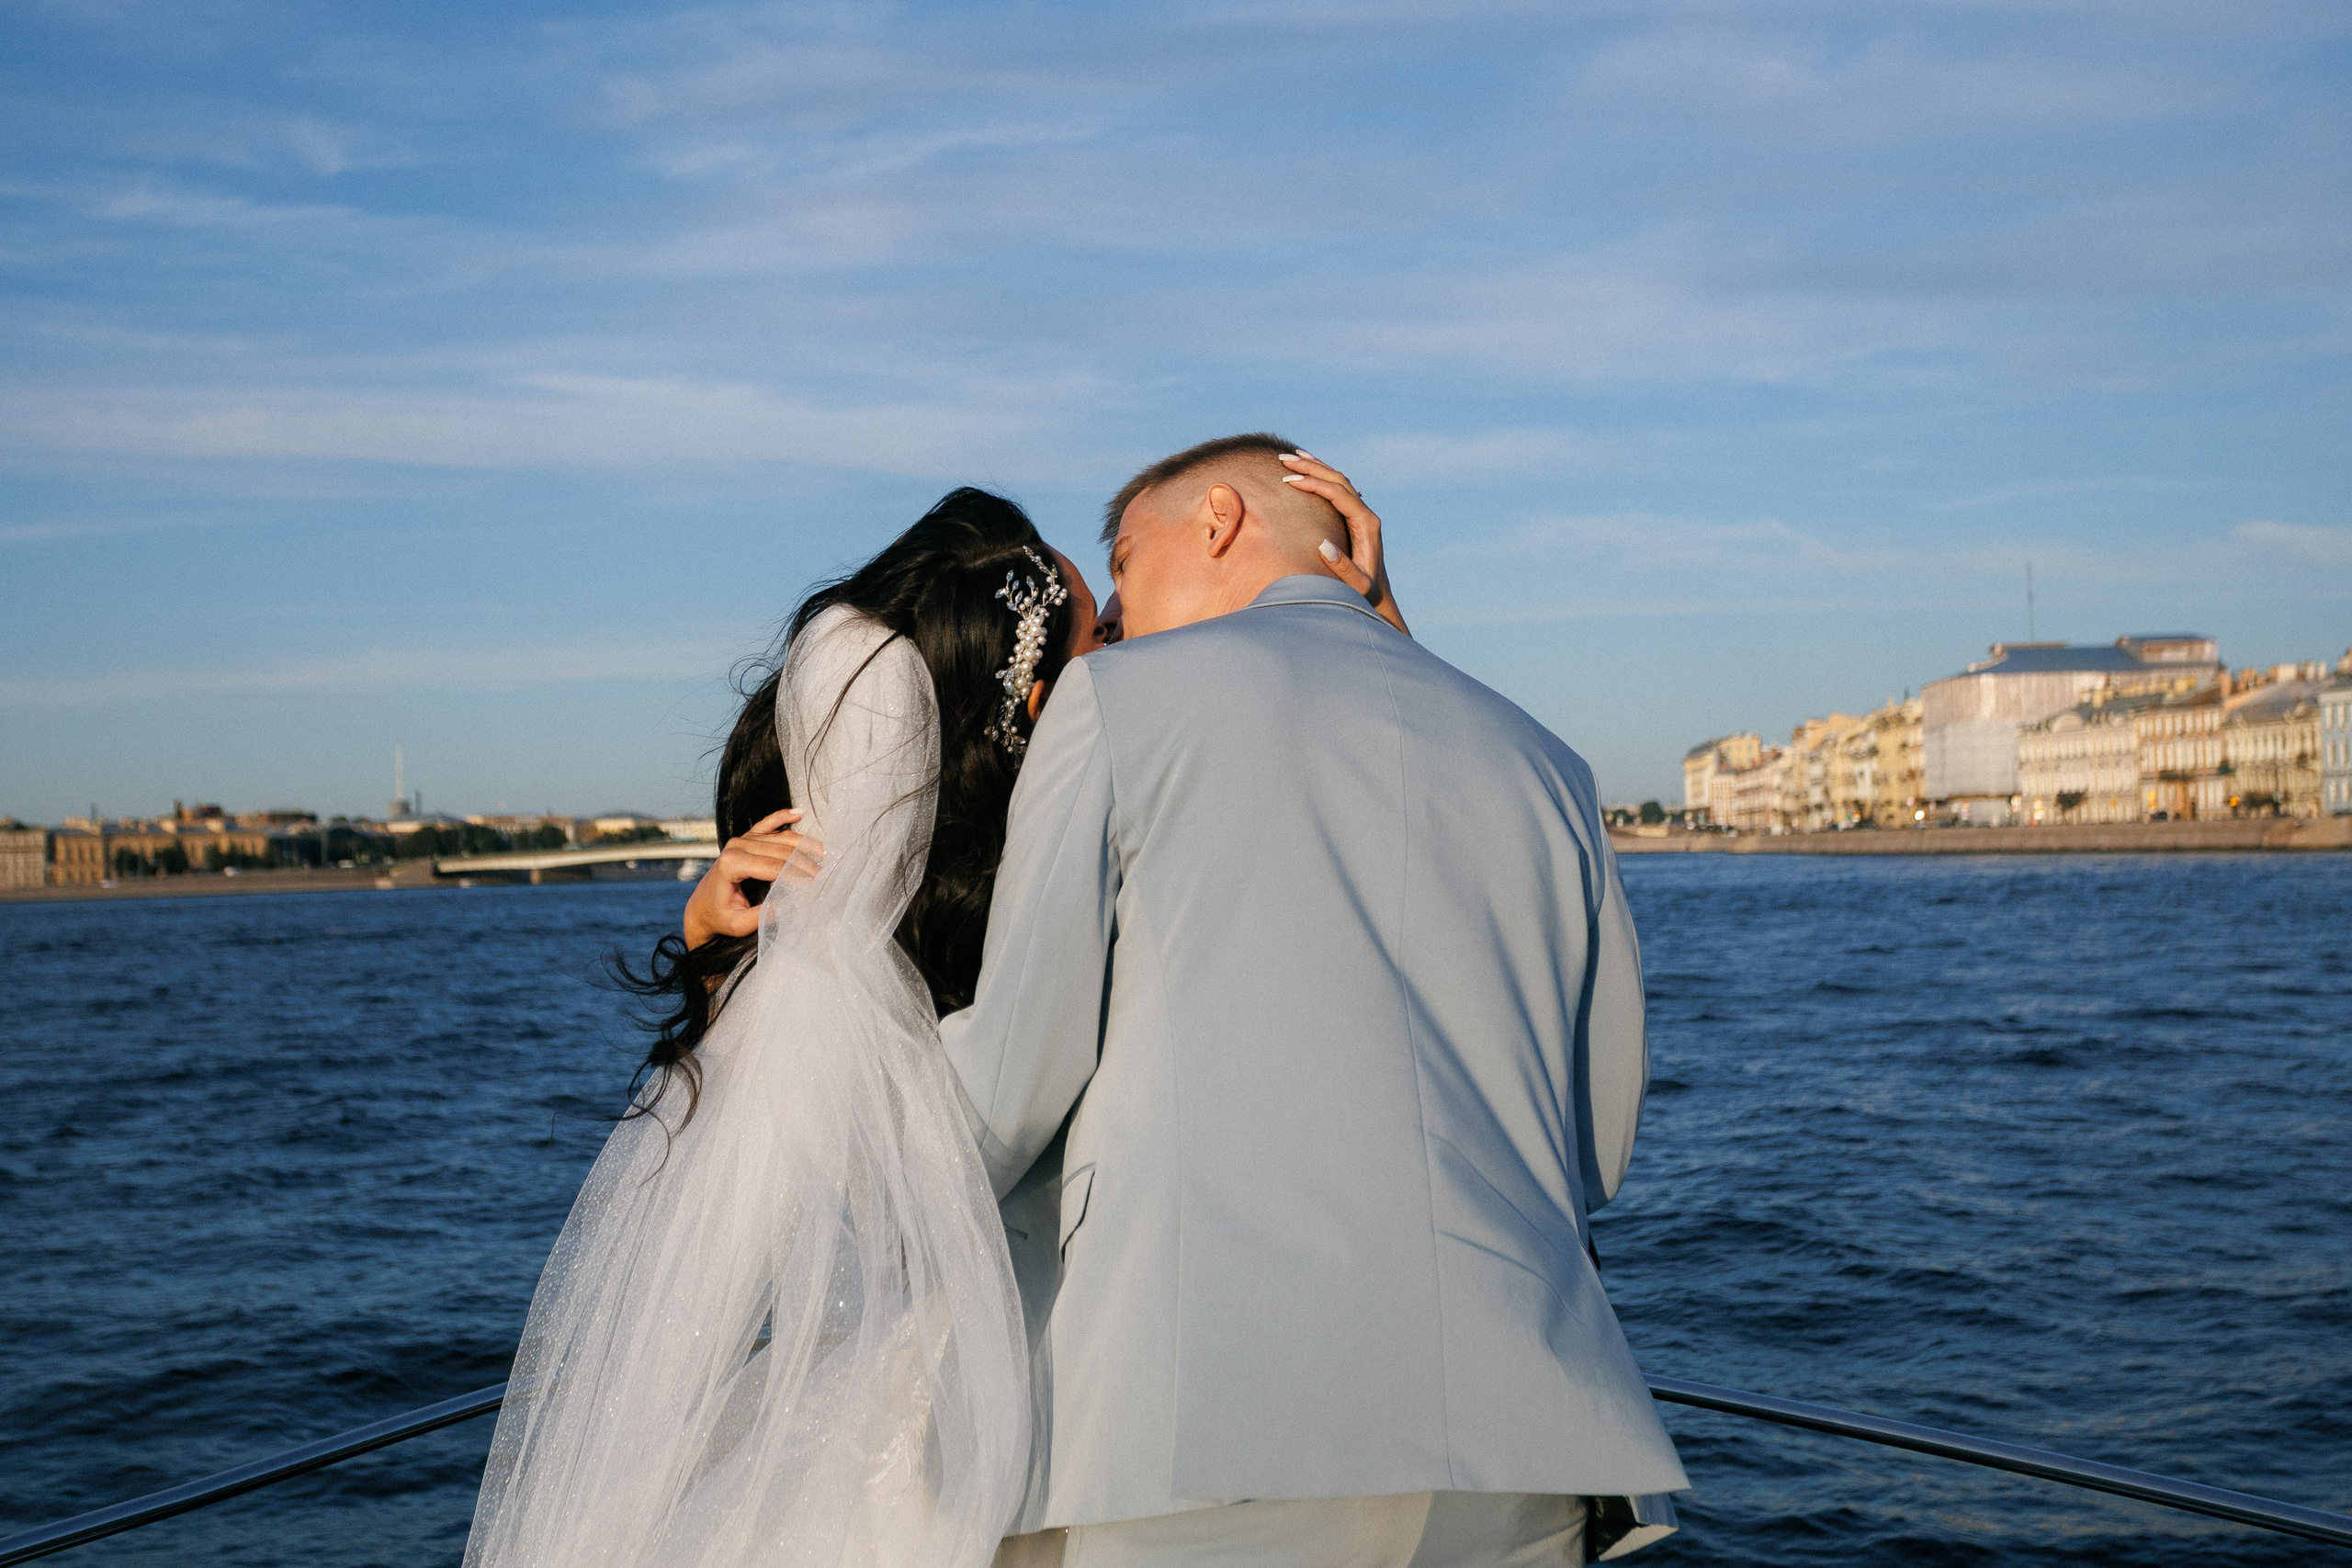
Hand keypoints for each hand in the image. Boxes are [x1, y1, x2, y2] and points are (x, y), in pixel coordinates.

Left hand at [683, 808, 823, 947]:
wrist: (701, 907)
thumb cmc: (718, 917)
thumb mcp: (737, 923)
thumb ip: (761, 916)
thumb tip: (789, 904)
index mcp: (731, 864)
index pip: (773, 867)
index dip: (797, 876)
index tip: (816, 886)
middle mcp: (736, 846)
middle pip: (780, 852)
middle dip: (805, 863)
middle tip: (826, 875)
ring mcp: (741, 839)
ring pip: (780, 838)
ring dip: (804, 844)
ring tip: (825, 853)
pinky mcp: (746, 838)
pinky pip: (767, 824)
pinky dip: (783, 817)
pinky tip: (798, 813)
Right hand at [1279, 451, 1408, 636]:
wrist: (1378, 594)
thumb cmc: (1365, 593)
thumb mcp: (1356, 585)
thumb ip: (1343, 568)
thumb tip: (1323, 544)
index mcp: (1366, 524)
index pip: (1338, 494)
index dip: (1313, 484)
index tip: (1289, 480)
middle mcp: (1366, 514)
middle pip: (1338, 480)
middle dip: (1311, 467)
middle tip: (1284, 459)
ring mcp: (1361, 513)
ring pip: (1338, 480)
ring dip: (1315, 467)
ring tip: (1291, 456)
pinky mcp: (1355, 516)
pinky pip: (1337, 488)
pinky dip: (1320, 476)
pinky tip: (1306, 469)